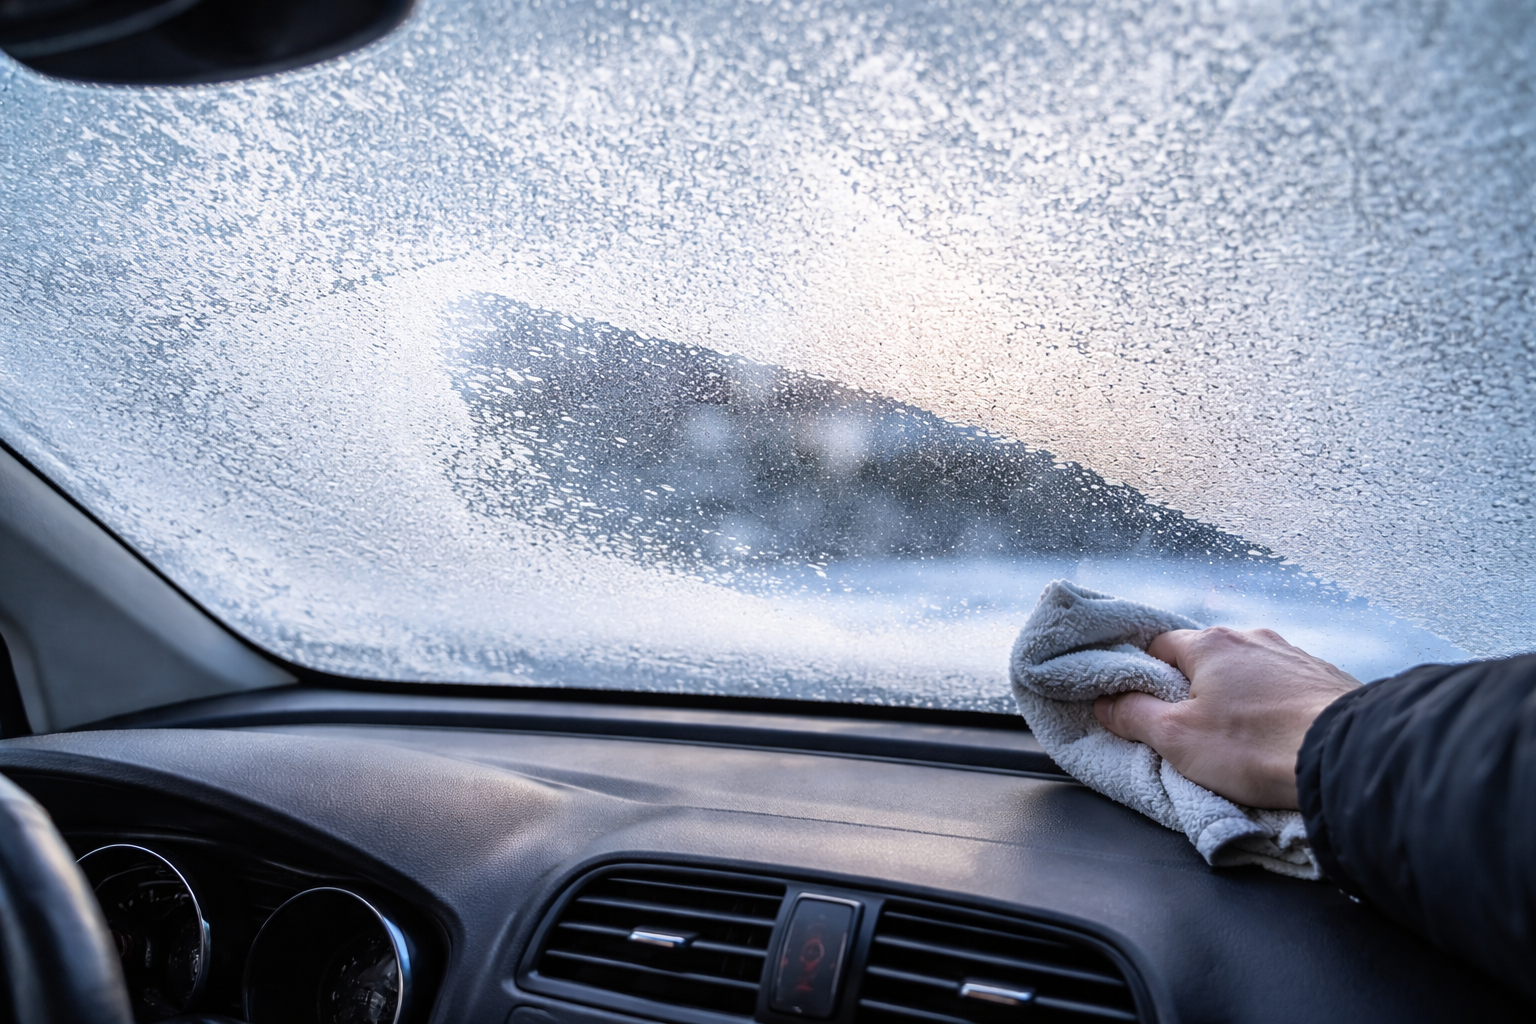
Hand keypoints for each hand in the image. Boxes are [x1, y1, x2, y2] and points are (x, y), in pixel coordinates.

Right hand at [1092, 627, 1359, 808]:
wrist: (1348, 758)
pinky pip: (1284, 687)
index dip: (1143, 676)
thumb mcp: (1177, 739)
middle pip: (1204, 659)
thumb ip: (1133, 716)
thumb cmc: (1258, 746)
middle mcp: (1252, 638)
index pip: (1157, 646)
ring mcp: (1294, 655)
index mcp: (1210, 644)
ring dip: (1237, 698)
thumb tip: (1106, 702)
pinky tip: (1277, 736)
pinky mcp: (1327, 679)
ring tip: (1240, 740)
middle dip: (1192, 690)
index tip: (1142, 706)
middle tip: (1190, 731)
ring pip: (1247, 672)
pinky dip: (1274, 706)